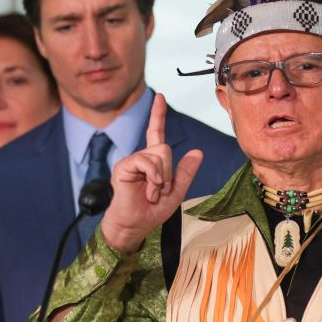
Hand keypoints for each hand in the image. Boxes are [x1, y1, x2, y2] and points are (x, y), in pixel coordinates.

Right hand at [100, 93, 202, 253]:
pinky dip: (153, 178)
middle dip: (168, 172)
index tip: (160, 97)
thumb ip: (186, 172)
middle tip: (161, 190)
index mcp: (153, 161)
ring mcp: (132, 161)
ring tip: (153, 193)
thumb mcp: (177, 191)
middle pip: (164, 148)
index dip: (158, 114)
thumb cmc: (152, 210)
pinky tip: (149, 190)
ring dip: (161, 179)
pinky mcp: (124, 166)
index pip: (156, 132)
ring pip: (158, 155)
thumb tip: (197, 152)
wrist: (136, 224)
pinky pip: (146, 162)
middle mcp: (142, 157)